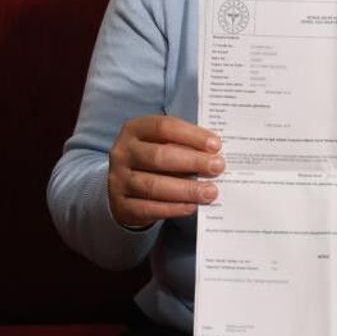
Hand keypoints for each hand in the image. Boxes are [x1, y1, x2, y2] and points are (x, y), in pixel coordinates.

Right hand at [107, 115, 224, 228]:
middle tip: (217, 167)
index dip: (191, 135)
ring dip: (186, 189)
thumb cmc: (152, 162)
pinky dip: (174, 208)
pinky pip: (149, 208)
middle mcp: (123, 153)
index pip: (163, 127)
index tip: (215, 145)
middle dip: (192, 162)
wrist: (123, 188)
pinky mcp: (122, 205)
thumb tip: (213, 155)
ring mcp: (119, 180)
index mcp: (134, 130)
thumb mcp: (161, 144)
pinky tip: (192, 206)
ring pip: (153, 185)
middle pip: (158, 156)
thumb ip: (183, 146)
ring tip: (210, 191)